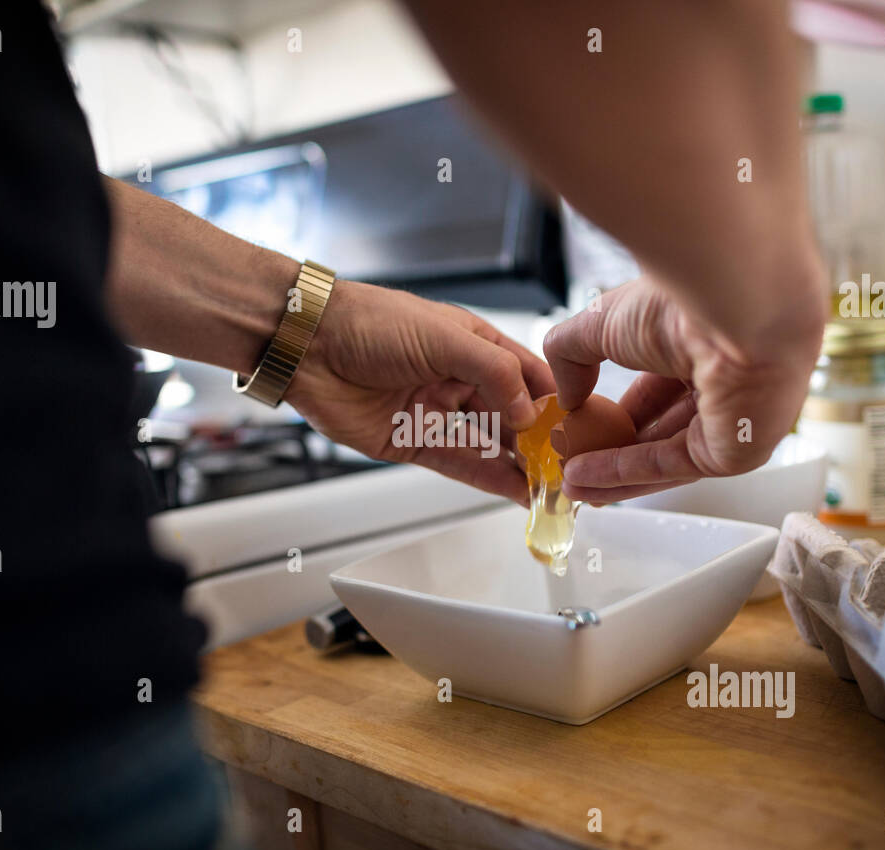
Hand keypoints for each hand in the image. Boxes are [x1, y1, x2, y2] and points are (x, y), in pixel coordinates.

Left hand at [288, 280, 555, 504]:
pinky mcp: (411, 441)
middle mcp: (458, 378)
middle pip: (512, 415)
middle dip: (540, 441)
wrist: (307, 346)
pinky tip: (515, 490)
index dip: (554, 400)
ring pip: (488, 444)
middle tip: (566, 466)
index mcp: (473, 343)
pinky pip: (458, 463)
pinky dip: (488, 478)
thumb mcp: (443, 337)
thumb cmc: (367, 322)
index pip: (527, 374)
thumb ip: (493, 372)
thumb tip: (529, 412)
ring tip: (549, 486)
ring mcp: (436, 411)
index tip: (577, 427)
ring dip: (519, 465)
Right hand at [542, 276, 824, 504]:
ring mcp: (731, 421)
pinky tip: (584, 477)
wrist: (730, 309)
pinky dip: (623, 473)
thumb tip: (566, 398)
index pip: (656, 389)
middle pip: (659, 428)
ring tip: (568, 480)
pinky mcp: (732, 452)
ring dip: (610, 470)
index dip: (616, 411)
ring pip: (661, 455)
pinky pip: (668, 466)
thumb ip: (573, 356)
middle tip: (572, 461)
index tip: (581, 425)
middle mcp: (723, 384)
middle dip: (611, 448)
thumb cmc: (680, 301)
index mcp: (701, 346)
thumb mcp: (601, 321)